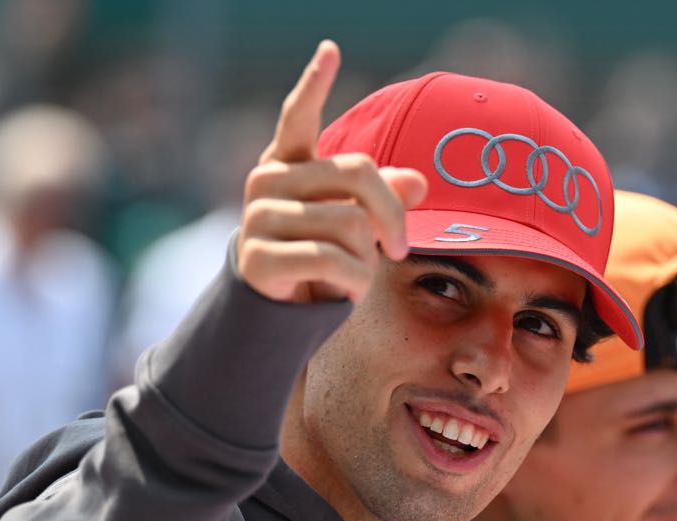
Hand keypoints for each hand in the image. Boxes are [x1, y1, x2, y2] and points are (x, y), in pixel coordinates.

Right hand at [237, 41, 427, 303]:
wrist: (276, 313)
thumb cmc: (320, 258)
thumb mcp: (356, 225)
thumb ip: (383, 199)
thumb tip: (418, 183)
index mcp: (289, 163)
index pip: (298, 116)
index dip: (314, 83)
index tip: (331, 50)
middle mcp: (268, 181)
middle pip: (359, 173)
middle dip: (392, 216)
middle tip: (400, 249)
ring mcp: (258, 217)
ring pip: (350, 223)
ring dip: (368, 259)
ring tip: (355, 274)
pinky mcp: (257, 258)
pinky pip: (332, 260)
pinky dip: (354, 282)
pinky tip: (345, 291)